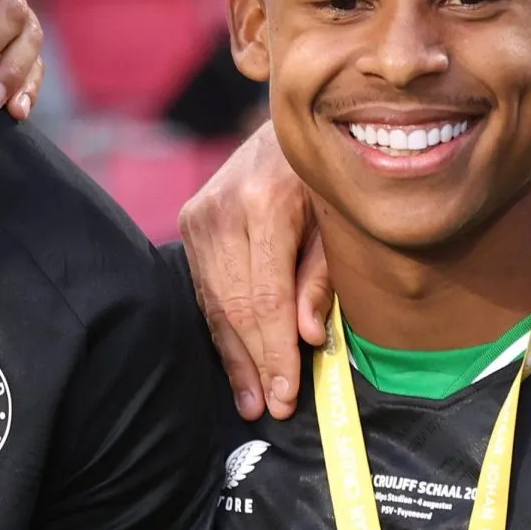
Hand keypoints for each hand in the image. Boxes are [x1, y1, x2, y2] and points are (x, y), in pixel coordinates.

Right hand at [177, 123, 328, 420]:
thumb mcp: (340, 219)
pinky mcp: (190, 221)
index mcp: (267, 202)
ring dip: (234, 356)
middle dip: (256, 362)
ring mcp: (201, 215)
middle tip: (269, 408)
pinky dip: (221, 328)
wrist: (291, 121)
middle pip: (236, 306)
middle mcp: (224, 208)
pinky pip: (205, 289)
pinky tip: (235, 362)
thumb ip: (324, 276)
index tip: (286, 395)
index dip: (276, 352)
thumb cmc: (329, 175)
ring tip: (249, 399)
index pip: (266, 297)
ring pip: (215, 302)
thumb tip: (309, 336)